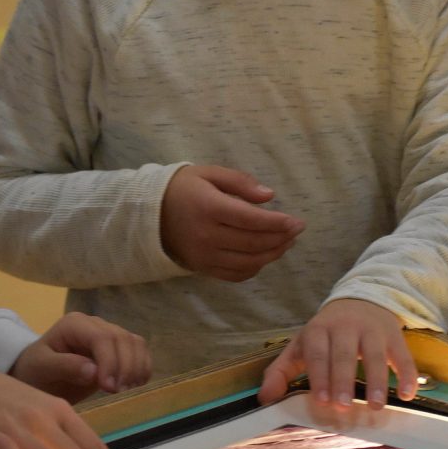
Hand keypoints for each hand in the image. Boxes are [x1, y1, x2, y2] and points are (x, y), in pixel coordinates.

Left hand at [10, 312, 150, 402]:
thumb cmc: (35, 371)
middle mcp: (94, 324)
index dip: (110, 361)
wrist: (37, 375)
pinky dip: (142, 367)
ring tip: (126, 390)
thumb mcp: (42, 369)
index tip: (108, 388)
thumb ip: (65, 367)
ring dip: (136, 367)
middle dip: (124, 367)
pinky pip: (138, 351)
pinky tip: (134, 385)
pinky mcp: (117, 348)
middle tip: (116, 392)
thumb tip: (94, 371)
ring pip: (134, 342)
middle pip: (122, 338)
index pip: (102, 337)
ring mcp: (107, 334)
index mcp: (74, 324)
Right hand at [161, 165, 304, 281]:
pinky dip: (254, 268)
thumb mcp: (209, 173)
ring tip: (286, 243)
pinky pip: (235, 275)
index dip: (278, 223)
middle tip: (296, 231)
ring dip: (272, 255)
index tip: (298, 222)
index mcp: (209, 208)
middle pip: (253, 243)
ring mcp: (204, 256)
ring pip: (248, 262)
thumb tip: (269, 196)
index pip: (251, 220)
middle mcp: (207, 236)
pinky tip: (265, 256)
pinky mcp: (202, 268)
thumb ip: (240, 182)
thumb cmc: (183, 188)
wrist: (150, 212)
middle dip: (280, 238)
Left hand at [258, 299, 416, 410]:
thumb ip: (281, 371)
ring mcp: (371, 330)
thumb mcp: (301, 347)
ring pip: (375, 354)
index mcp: (318, 329)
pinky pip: (402, 355)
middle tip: (343, 405)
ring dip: (376, 380)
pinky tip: (407, 394)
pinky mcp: (394, 336)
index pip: (317, 352)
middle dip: (342, 378)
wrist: (360, 301)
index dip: (319, 375)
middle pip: (343, 353)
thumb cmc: (326, 333)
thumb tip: (264, 399)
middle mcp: (345, 327)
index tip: (322, 400)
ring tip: (375, 405)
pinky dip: (407, 374)